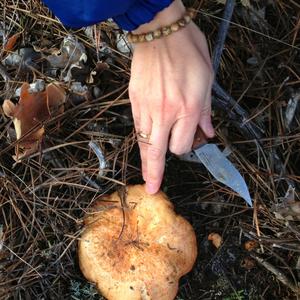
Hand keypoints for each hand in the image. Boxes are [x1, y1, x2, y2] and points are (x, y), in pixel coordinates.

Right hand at [129, 0, 213, 193]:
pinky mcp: (134, 101)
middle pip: (158, 153)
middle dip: (155, 173)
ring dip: (146, 161)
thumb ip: (207, 110)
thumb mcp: (207, 78)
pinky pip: (137, 128)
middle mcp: (166, 112)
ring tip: (146, 175)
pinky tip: (143, 146)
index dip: (186, 148)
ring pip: (144, 143)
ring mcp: (147, 108)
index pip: (183, 146)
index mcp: (188, 108)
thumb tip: (208, 132)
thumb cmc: (188, 50)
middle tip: (152, 187)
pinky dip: (141, 140)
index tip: (187, 145)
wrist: (159, 31)